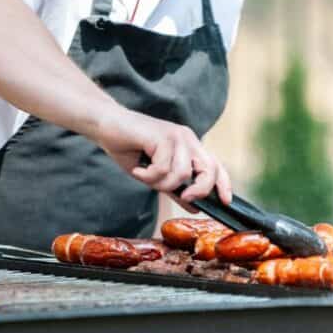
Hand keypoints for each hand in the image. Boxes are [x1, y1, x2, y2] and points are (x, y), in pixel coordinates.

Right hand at [90, 107, 232, 204]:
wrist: (107, 125)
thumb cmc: (130, 149)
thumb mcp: (155, 175)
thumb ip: (175, 189)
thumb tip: (194, 206)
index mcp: (189, 146)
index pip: (215, 165)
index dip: (223, 184)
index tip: (226, 202)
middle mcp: (187, 139)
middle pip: (209, 169)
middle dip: (199, 189)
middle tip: (184, 197)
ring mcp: (176, 136)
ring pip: (182, 173)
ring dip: (161, 182)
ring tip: (145, 175)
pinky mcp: (162, 136)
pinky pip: (163, 169)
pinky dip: (148, 175)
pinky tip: (137, 168)